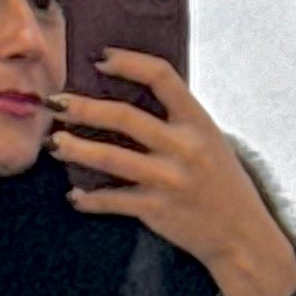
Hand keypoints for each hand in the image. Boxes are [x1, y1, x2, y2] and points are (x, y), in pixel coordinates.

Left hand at [48, 50, 295, 295]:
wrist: (240, 237)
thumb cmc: (223, 186)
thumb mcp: (211, 141)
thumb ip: (179, 120)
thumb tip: (135, 100)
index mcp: (198, 121)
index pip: (161, 76)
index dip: (128, 62)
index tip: (101, 59)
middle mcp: (183, 147)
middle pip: (124, 116)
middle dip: (84, 108)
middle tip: (56, 103)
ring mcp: (168, 179)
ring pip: (111, 157)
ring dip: (77, 149)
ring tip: (55, 143)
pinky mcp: (156, 210)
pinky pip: (113, 200)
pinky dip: (90, 199)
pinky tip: (74, 196)